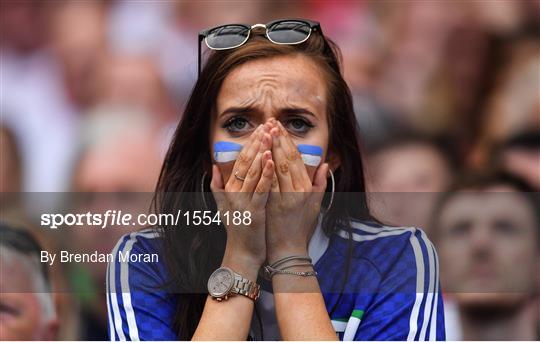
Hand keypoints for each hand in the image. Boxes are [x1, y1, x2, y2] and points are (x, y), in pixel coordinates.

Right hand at [210, 124, 274, 275]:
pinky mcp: (253, 211)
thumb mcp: (223, 206)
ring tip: (270, 135)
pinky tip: (271, 160)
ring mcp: (242, 202)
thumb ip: (217, 186)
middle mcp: (233, 193)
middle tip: (267, 125)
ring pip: (252, 172)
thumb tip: (213, 167)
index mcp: (229, 189)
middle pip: (246, 162)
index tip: (260, 129)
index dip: (250, 144)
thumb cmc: (237, 230)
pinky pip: (260, 189)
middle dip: (257, 142)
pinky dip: (265, 173)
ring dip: (262, 152)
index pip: (240, 161)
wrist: (241, 255)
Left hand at [265, 120, 328, 263]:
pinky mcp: (272, 206)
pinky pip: (268, 183)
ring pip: (277, 169)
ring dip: (270, 148)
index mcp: (306, 189)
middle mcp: (297, 192)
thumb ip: (320, 183)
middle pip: (286, 160)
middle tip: (270, 122)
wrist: (288, 249)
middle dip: (278, 139)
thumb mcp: (315, 205)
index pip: (297, 160)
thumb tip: (324, 164)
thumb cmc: (301, 226)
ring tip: (263, 132)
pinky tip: (258, 155)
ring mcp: (284, 199)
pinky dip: (264, 168)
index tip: (280, 128)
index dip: (288, 142)